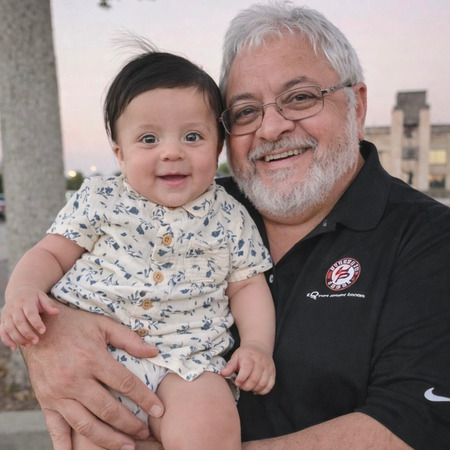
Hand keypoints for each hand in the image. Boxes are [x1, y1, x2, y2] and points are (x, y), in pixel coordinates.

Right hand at [0, 288, 58, 348]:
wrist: (18, 292)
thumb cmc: (34, 297)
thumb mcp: (42, 297)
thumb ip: (49, 305)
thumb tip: (56, 312)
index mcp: (26, 301)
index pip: (30, 313)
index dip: (36, 323)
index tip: (43, 331)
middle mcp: (14, 308)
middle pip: (19, 322)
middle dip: (27, 333)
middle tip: (36, 341)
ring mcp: (6, 314)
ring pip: (9, 328)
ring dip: (18, 338)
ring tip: (29, 345)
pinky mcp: (2, 320)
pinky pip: (2, 332)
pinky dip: (7, 340)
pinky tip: (15, 347)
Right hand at [22, 303, 164, 449]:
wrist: (37, 327)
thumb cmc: (75, 324)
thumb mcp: (103, 325)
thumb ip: (129, 339)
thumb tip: (154, 352)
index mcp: (93, 359)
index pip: (125, 384)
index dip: (145, 399)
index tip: (159, 411)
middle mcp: (75, 380)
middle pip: (108, 410)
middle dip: (130, 425)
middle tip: (145, 433)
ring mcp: (58, 394)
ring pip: (86, 425)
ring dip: (108, 440)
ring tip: (127, 447)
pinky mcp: (46, 402)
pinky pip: (56, 429)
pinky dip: (66, 447)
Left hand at [221, 342, 274, 394]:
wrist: (259, 347)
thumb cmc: (245, 354)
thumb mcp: (235, 357)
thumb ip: (229, 366)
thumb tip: (222, 373)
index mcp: (249, 357)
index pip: (246, 370)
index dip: (240, 379)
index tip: (236, 381)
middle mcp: (260, 362)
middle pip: (254, 379)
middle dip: (246, 386)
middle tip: (242, 385)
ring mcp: (268, 367)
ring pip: (262, 384)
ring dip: (254, 389)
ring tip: (248, 386)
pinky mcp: (273, 372)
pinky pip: (270, 386)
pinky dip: (262, 391)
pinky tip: (256, 389)